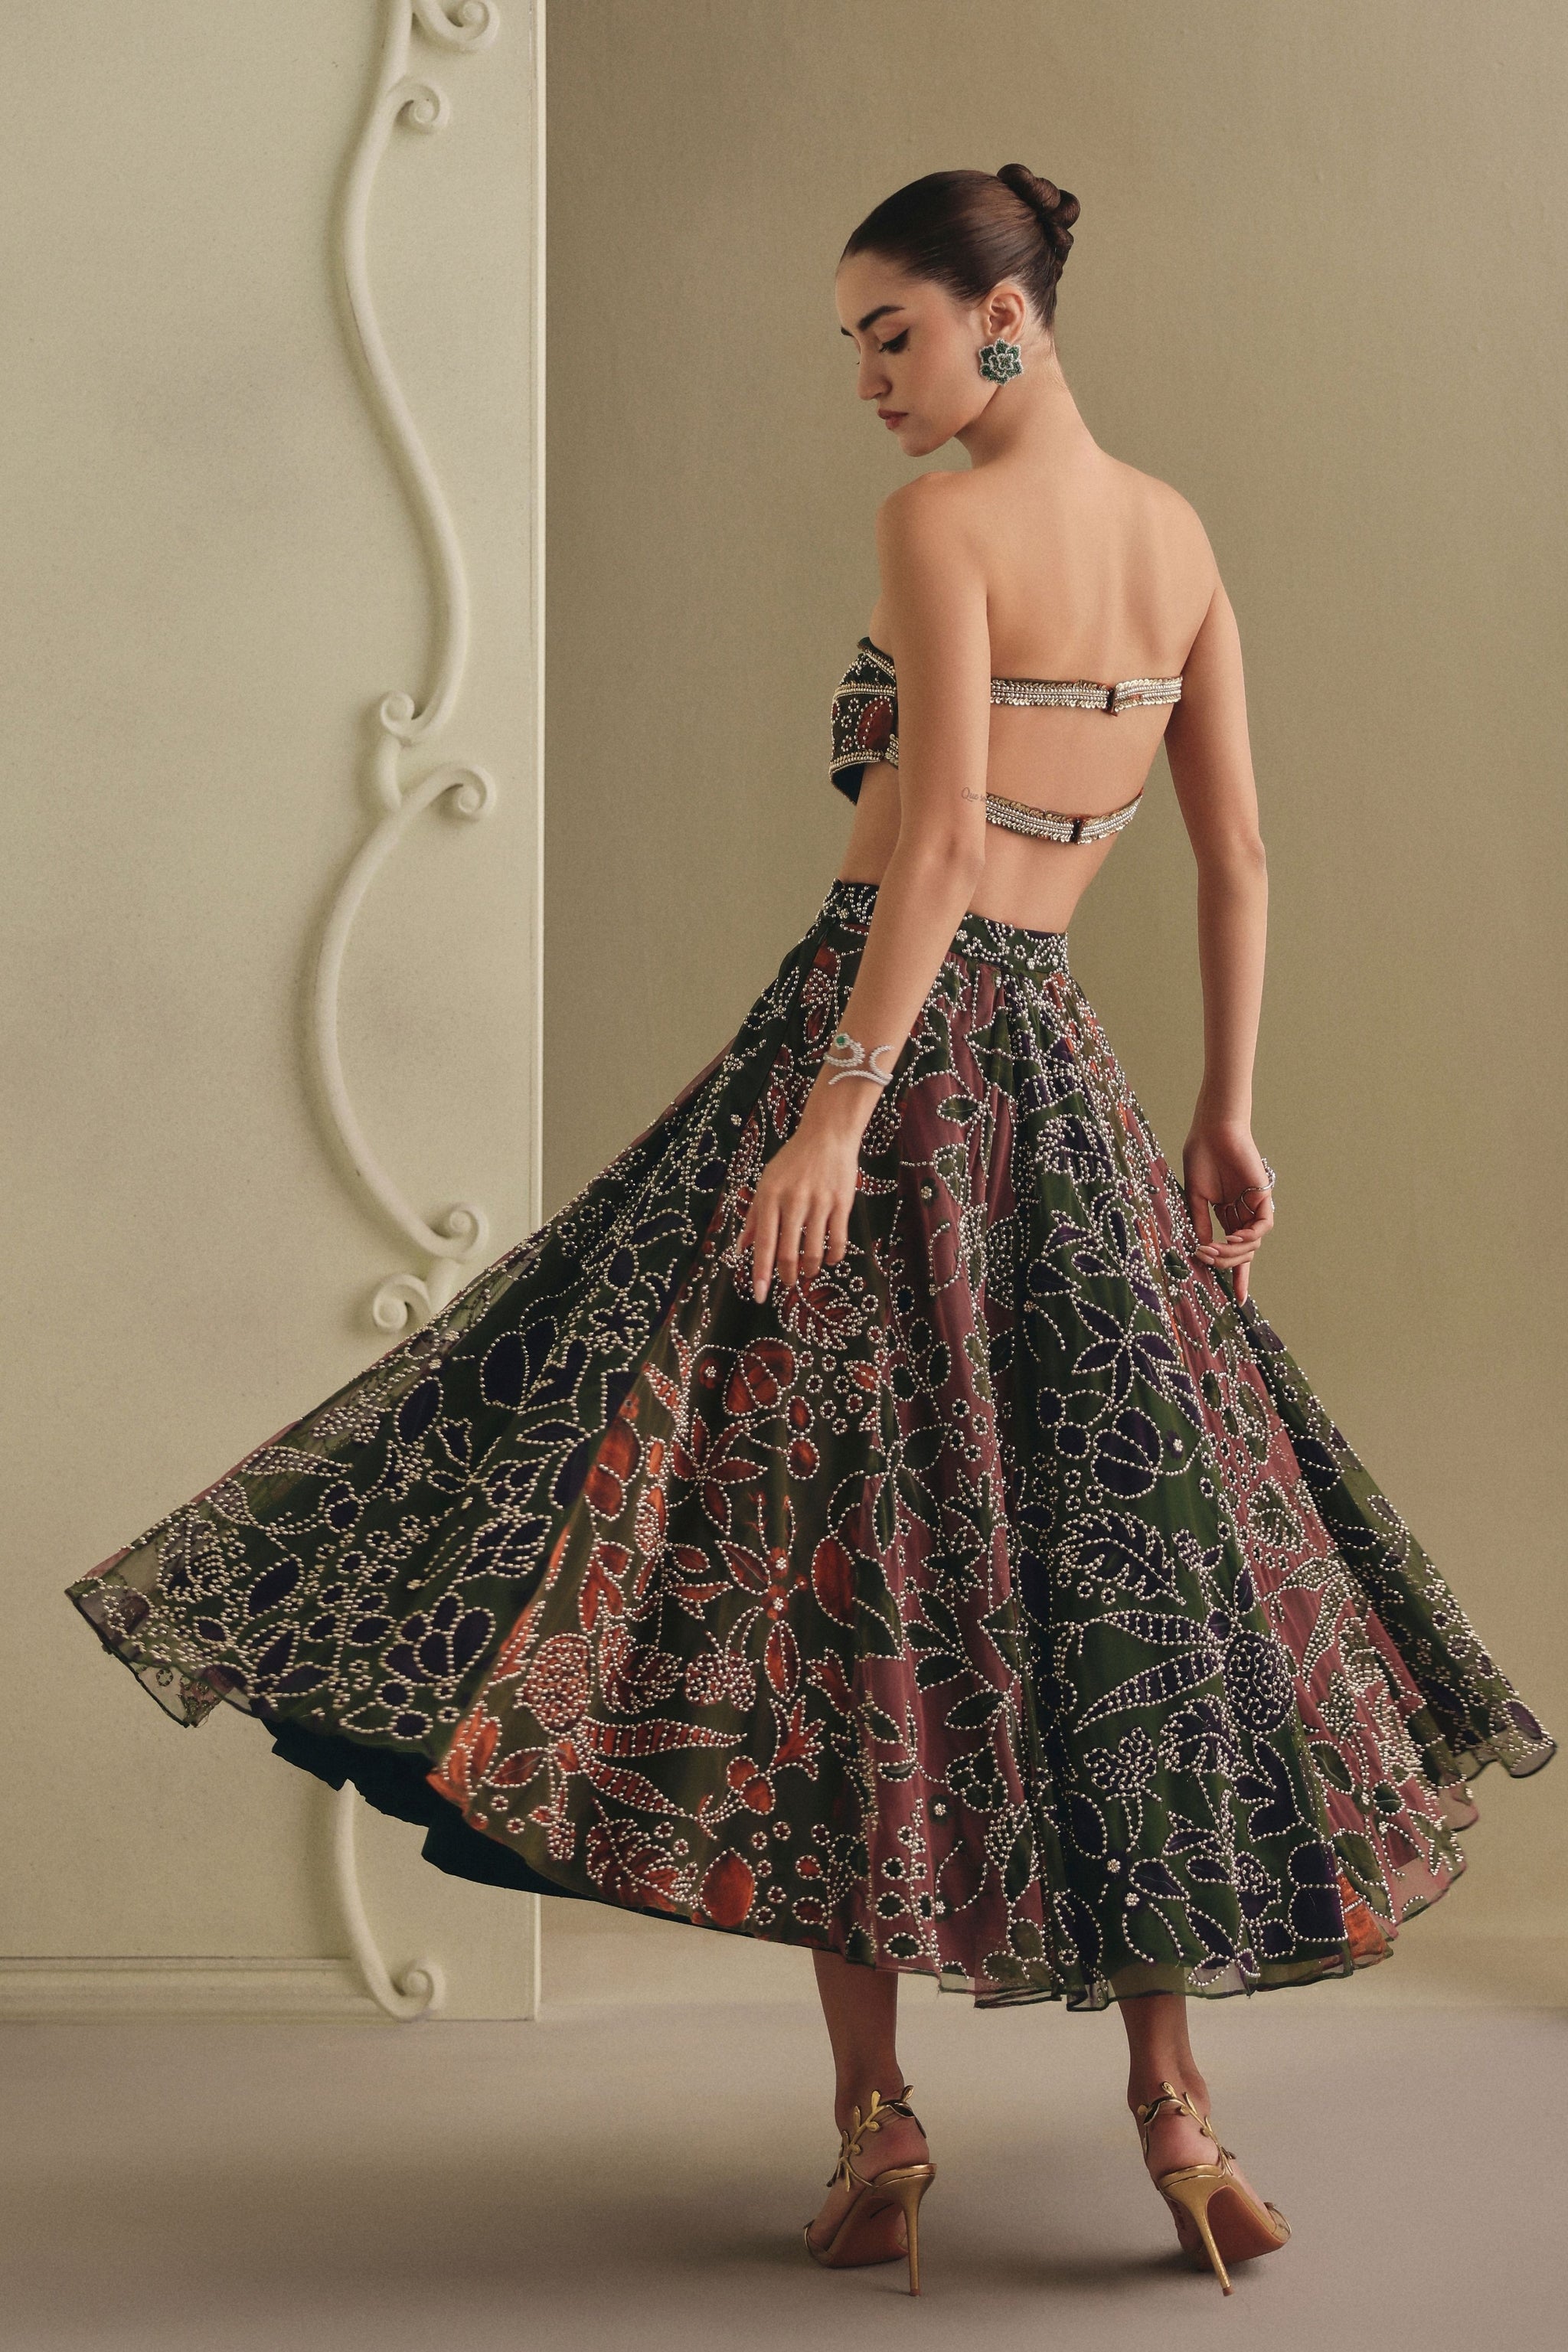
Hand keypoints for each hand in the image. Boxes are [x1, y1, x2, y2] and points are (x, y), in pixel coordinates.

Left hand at [737, 1110, 861, 1302]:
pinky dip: (833, 1257)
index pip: (763, 1244)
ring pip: (814, 1251)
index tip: (759, 1296)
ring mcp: (819, 1202)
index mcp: (770, 1197)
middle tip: (788, 1283)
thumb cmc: (792, 1162)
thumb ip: (755, 1217)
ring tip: (807, 1272)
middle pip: (788, 1253)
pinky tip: (828, 1260)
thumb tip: (741, 1249)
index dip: (761, 1273)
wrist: (826, 1136)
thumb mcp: (766, 1184)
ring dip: (810, 1270)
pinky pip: (838, 1240)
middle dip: (787, 1276)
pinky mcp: (841, 1202)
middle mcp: (793, 1201)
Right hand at [1182, 1122, 1274, 1305]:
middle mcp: (1241, 1214)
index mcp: (1225, 1215)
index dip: (1235, 1275)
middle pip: (1243, 1253)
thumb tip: (1203, 1253)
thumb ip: (1202, 1225)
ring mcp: (1253, 1206)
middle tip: (1206, 1260)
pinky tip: (1234, 1238)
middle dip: (1225, 1263)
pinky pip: (1262, 1226)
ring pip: (1253, 1244)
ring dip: (1233, 1252)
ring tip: (1214, 1249)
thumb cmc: (1201, 1157)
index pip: (1233, 1251)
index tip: (1235, 1300)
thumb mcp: (1195, 1198)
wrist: (1211, 1131)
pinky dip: (1251, 1237)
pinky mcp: (1263, 1195)